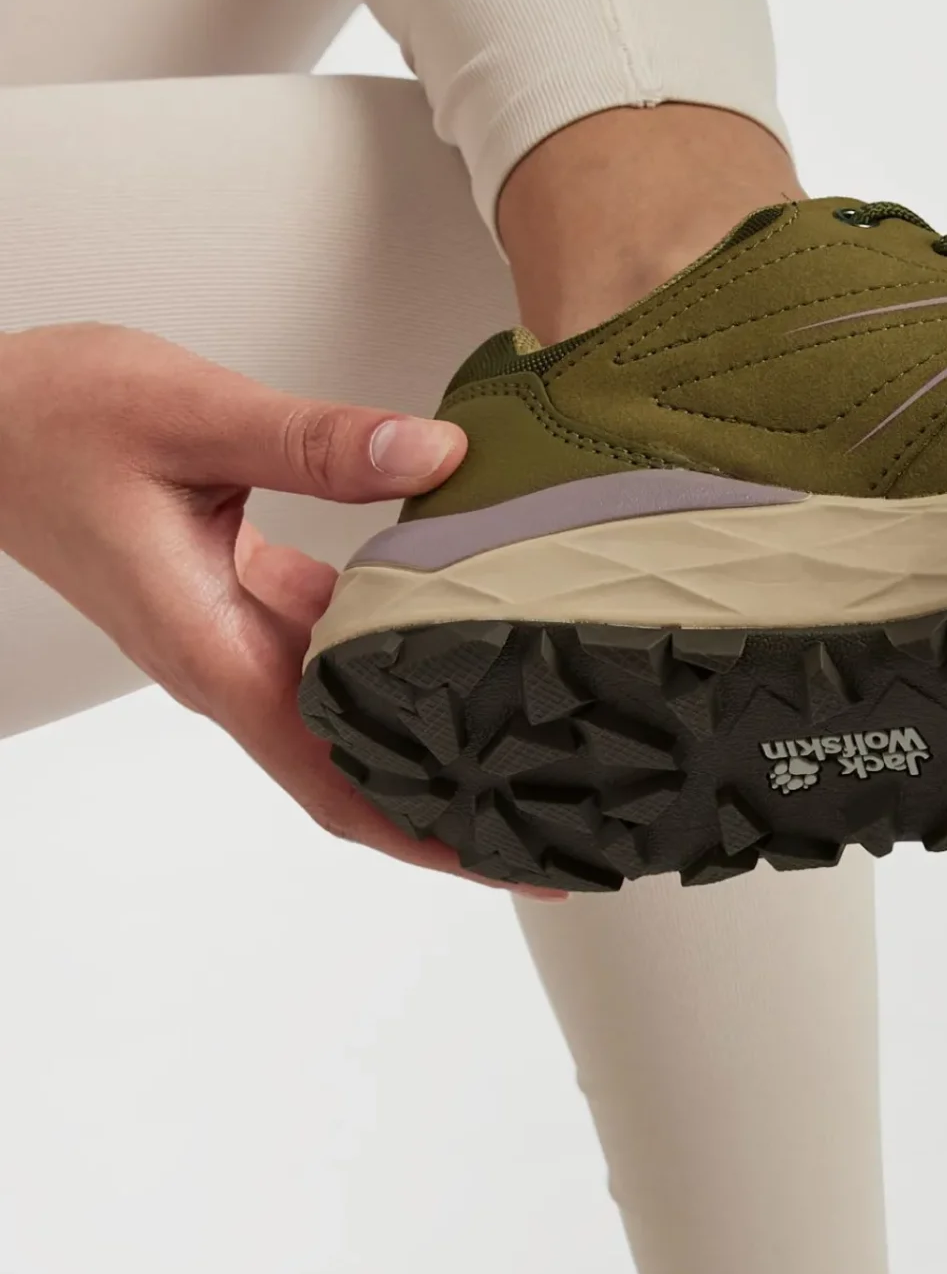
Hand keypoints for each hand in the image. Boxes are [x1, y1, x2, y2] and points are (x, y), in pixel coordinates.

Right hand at [0, 324, 561, 895]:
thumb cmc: (52, 419)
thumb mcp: (191, 414)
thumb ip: (316, 441)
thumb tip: (433, 458)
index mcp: (214, 650)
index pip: (334, 782)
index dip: (426, 835)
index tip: (512, 860)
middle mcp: (227, 664)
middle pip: (356, 774)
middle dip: (454, 806)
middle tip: (567, 813)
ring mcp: (233, 638)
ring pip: (350, 716)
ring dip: (433, 738)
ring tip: (538, 743)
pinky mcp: (238, 600)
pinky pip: (334, 654)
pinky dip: (400, 661)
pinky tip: (469, 638)